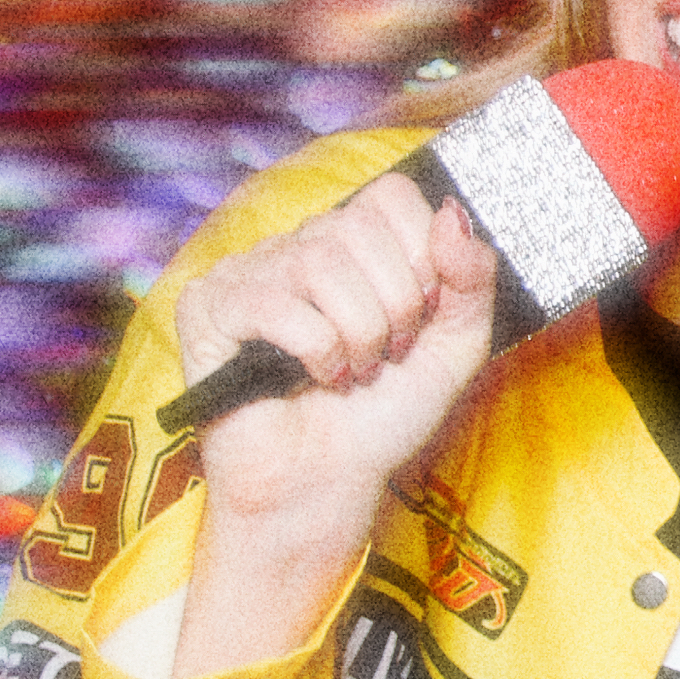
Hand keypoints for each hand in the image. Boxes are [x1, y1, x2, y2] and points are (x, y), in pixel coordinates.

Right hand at [173, 173, 502, 516]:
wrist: (328, 483)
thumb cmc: (382, 415)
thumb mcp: (454, 346)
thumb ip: (472, 277)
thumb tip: (452, 213)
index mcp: (351, 244)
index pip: (392, 195)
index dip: (422, 255)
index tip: (424, 312)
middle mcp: (296, 246)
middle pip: (359, 226)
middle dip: (396, 304)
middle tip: (387, 353)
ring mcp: (247, 272)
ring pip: (319, 261)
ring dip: (358, 332)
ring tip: (354, 370)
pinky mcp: (207, 308)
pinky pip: (273, 302)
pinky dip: (314, 349)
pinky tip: (314, 377)